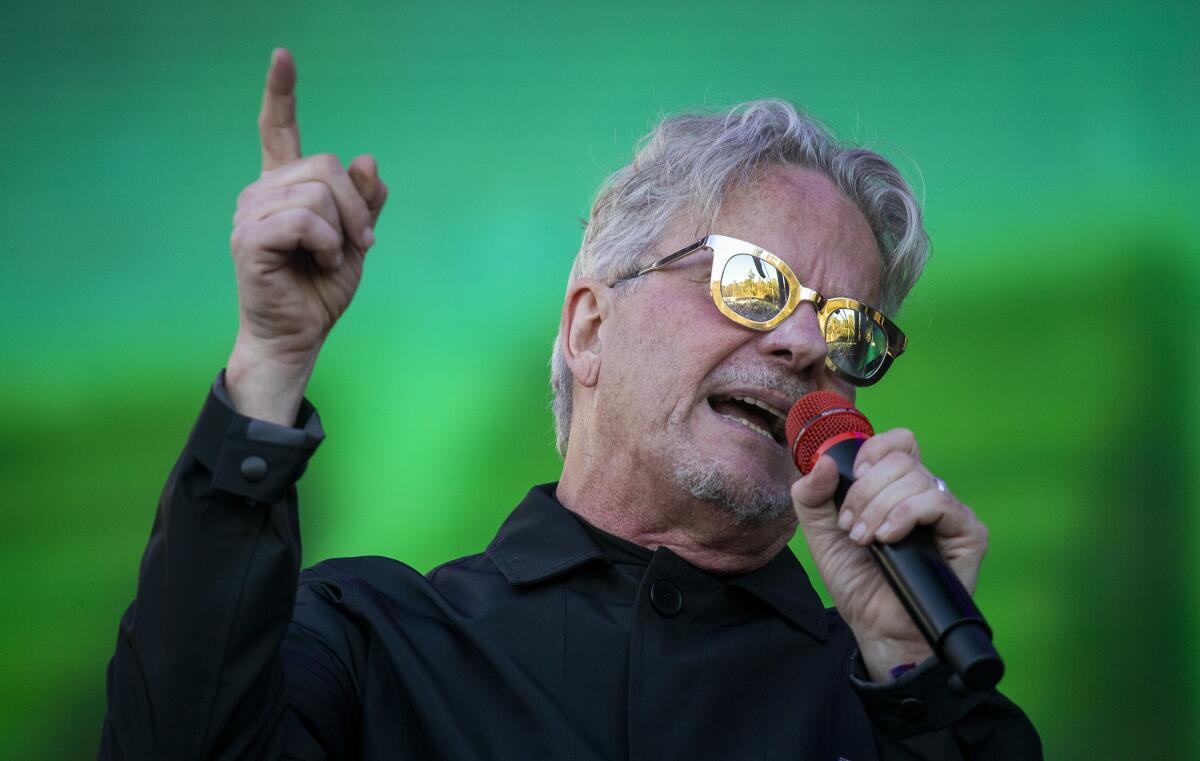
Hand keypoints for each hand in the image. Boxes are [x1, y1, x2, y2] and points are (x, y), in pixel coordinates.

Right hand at [226, 49, 387, 422]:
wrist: (299, 337)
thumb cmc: (320, 291)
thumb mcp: (356, 241)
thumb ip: (364, 202)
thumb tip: (367, 159)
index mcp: (283, 187)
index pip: (278, 128)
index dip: (282, 92)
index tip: (283, 55)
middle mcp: (260, 191)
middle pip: (325, 164)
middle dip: (357, 207)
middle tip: (360, 244)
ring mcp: (250, 213)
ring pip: (319, 192)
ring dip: (344, 231)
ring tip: (332, 260)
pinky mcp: (250, 239)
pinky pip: (305, 220)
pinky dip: (327, 245)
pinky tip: (321, 265)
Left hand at [790, 428, 987, 681]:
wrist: (875, 626)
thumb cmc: (857, 580)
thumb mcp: (821, 532)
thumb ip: (811, 495)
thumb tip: (823, 461)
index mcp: (897, 487)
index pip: (898, 443)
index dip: (872, 451)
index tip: (851, 480)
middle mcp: (927, 494)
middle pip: (900, 459)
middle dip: (865, 492)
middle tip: (851, 527)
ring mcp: (950, 513)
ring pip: (916, 479)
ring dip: (879, 508)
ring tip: (865, 540)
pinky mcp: (968, 533)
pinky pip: (939, 502)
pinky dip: (905, 515)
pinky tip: (889, 539)